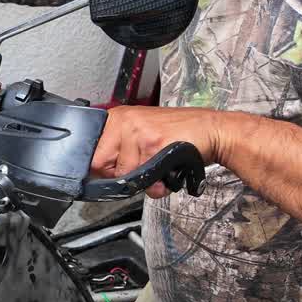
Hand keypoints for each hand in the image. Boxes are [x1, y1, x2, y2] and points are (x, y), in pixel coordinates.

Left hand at [90, 106, 232, 197]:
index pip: (91, 153)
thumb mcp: (140, 133)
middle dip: (122, 176)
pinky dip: (158, 184)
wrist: (211, 130)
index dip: (104, 169)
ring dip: (144, 181)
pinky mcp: (153, 144)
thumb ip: (119, 151)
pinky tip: (168, 170)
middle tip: (143, 168)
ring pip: (125, 174)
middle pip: (101, 166)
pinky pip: (144, 177)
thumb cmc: (178, 134)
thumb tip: (99, 177)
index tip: (115, 172)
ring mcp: (138, 132)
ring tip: (160, 168)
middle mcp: (124, 121)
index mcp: (117, 117)